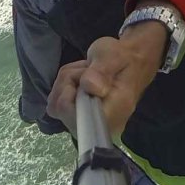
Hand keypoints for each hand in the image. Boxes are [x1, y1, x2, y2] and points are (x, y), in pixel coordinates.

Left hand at [47, 25, 165, 136]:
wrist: (129, 64)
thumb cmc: (123, 59)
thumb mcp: (113, 55)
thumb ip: (102, 71)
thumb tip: (90, 87)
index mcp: (112, 116)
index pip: (75, 118)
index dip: (69, 95)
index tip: (83, 76)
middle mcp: (99, 128)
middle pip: (60, 110)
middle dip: (67, 83)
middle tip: (86, 70)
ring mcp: (87, 127)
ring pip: (55, 106)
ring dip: (65, 83)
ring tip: (86, 74)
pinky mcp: (77, 120)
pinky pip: (55, 104)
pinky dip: (63, 87)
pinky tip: (79, 81)